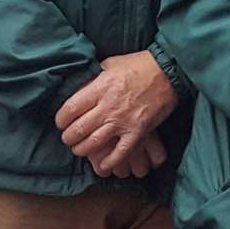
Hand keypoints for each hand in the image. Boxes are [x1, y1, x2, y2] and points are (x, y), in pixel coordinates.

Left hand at [56, 51, 178, 174]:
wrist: (168, 71)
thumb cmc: (139, 64)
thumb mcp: (111, 63)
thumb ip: (94, 77)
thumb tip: (80, 86)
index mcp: (99, 88)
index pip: (70, 109)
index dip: (61, 119)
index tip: (61, 122)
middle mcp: (107, 107)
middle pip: (78, 129)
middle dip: (68, 137)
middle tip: (68, 138)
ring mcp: (122, 121)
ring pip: (93, 143)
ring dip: (82, 150)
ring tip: (80, 149)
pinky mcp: (137, 132)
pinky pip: (120, 153)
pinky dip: (109, 162)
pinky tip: (102, 165)